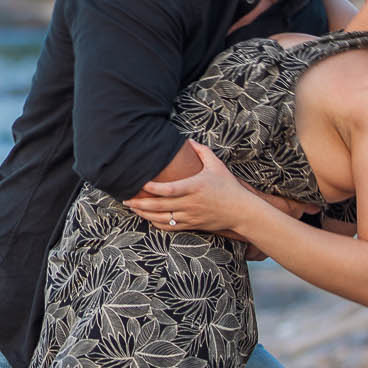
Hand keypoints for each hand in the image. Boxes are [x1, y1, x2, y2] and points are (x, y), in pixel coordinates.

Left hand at [124, 141, 316, 234]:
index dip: (153, 188)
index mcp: (195, 187)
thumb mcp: (216, 165)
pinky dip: (156, 223)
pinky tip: (147, 217)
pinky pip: (169, 227)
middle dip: (140, 203)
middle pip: (160, 206)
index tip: (141, 183)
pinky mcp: (191, 225)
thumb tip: (187, 140)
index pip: (170, 189)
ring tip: (133, 207)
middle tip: (126, 198)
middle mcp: (190, 203)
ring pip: (161, 218)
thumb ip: (201, 151)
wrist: (241, 211)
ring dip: (144, 213)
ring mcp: (190, 216)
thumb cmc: (228, 186)